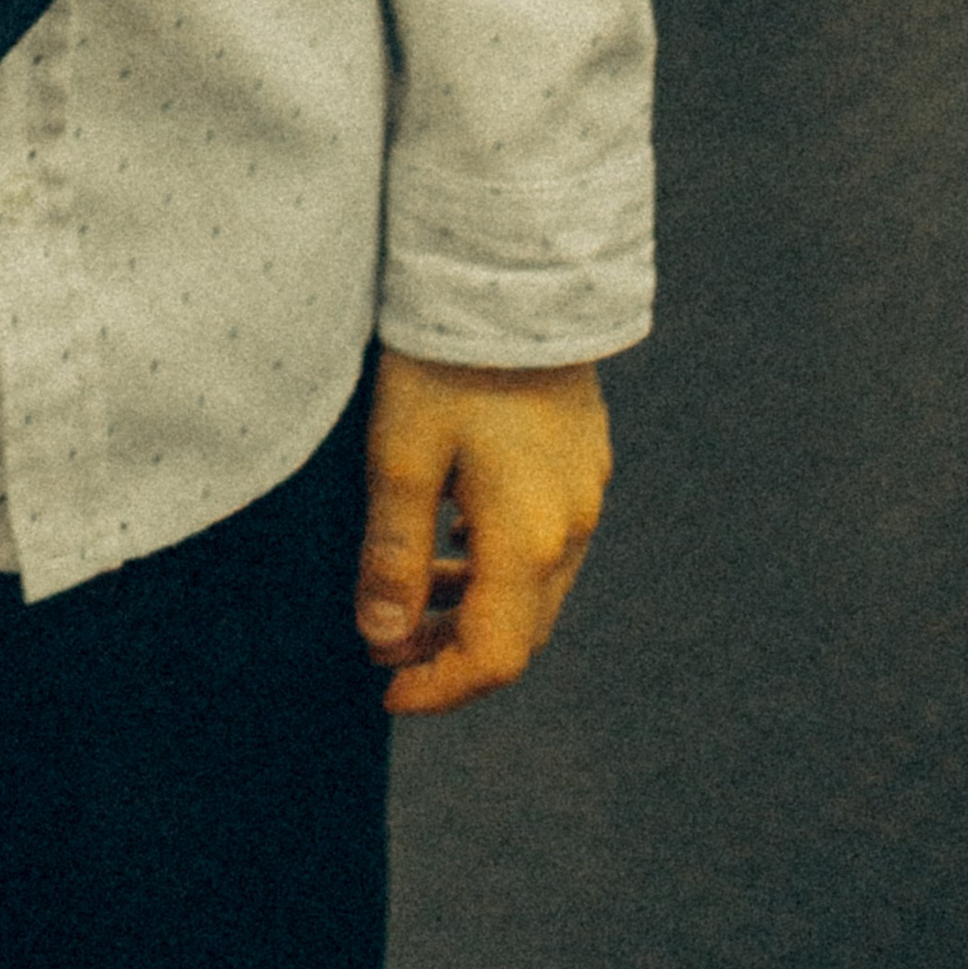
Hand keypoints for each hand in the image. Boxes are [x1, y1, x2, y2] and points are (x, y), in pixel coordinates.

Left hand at [356, 350, 610, 716]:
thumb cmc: (444, 364)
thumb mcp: (399, 459)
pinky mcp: (582, 462)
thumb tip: (383, 639)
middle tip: (388, 649)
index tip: (385, 692)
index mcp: (527, 541)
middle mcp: (570, 529)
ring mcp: (585, 494)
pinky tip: (453, 536)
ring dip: (476, 609)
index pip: (493, 658)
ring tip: (411, 596)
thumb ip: (392, 556)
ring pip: (535, 589)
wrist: (510, 276)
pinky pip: (545, 543)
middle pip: (520, 632)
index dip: (439, 690)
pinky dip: (497, 564)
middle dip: (454, 655)